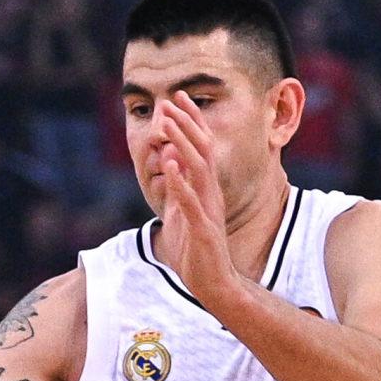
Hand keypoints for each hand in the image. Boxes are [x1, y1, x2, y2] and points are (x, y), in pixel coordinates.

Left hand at [152, 94, 239, 305]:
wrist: (213, 283)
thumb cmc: (196, 249)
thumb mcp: (182, 211)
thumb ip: (177, 185)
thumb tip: (168, 157)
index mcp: (207, 188)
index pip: (201, 147)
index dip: (190, 121)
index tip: (176, 97)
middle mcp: (211, 193)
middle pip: (201, 150)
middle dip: (185, 123)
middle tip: (170, 99)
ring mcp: (209, 210)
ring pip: (198, 169)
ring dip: (182, 144)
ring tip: (166, 124)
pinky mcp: (203, 229)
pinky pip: (191, 202)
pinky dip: (180, 182)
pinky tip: (169, 165)